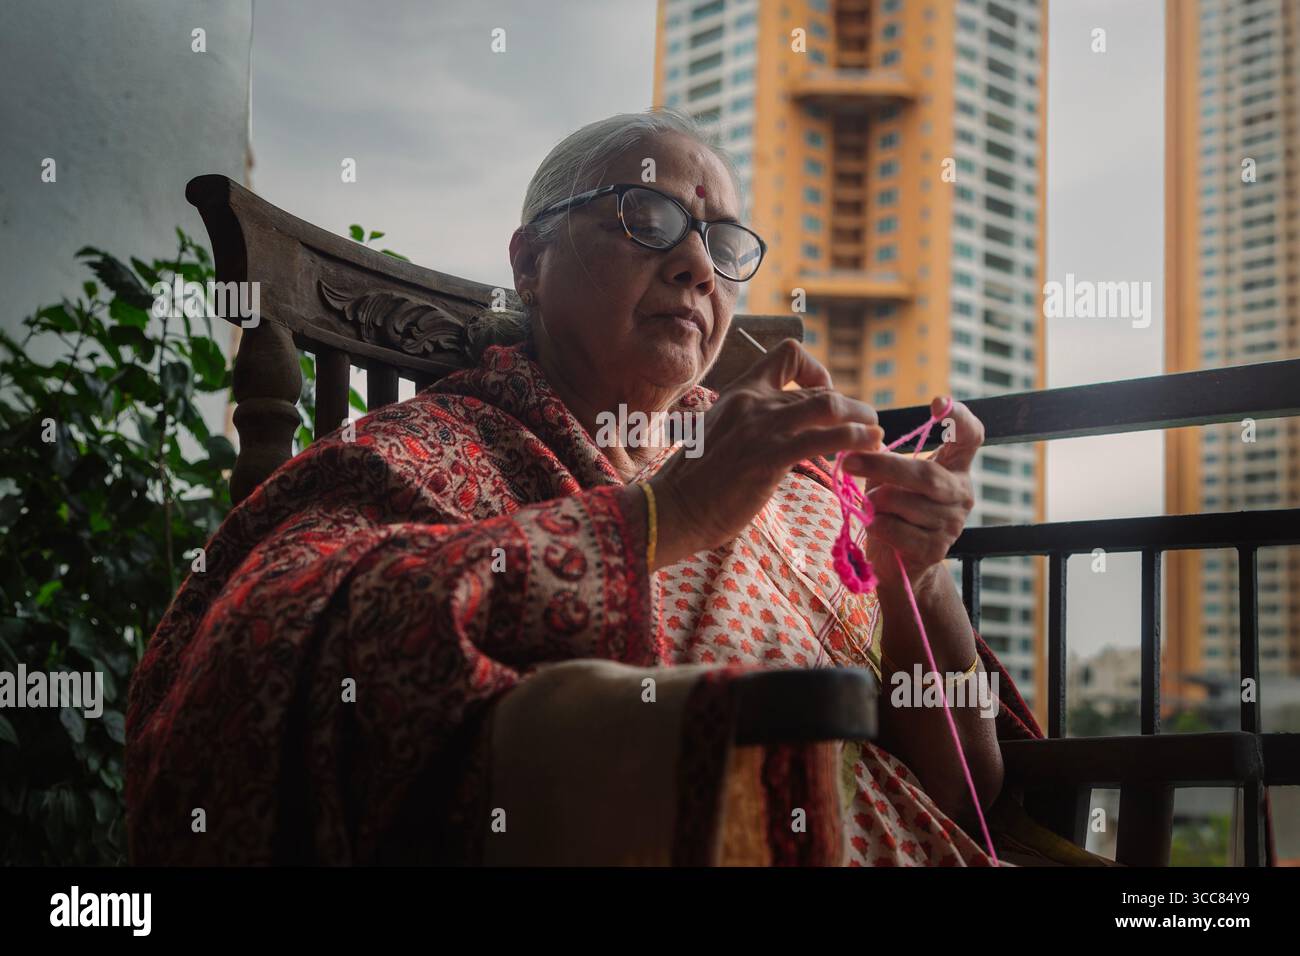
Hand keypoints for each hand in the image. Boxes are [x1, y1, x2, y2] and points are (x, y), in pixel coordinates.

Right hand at [649, 339, 883, 568]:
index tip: (823, 397)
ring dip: (861, 418)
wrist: (671, 509)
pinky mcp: (769, 457)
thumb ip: (749, 427)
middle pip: (817, 391)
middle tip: (865, 430)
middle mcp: (751, 403)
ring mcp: (760, 429)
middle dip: (851, 410)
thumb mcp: (720, 437)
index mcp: (739, 393)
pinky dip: (855, 438)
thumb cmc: (694, 484)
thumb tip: (779, 434)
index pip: (787, 354)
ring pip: (828, 406)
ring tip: (875, 434)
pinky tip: (869, 445)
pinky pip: (824, 438)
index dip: (816, 371)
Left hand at [840, 396, 983, 589]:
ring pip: (906, 503)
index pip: (971, 437)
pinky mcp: (935, 549)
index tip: (936, 404)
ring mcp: (952, 524)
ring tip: (868, 504)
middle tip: (848, 462)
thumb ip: (884, 456)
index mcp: (956, 468)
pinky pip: (897, 529)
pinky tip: (873, 523)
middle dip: (883, 466)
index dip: (959, 418)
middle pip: (926, 474)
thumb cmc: (893, 509)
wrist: (897, 560)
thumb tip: (859, 438)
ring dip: (876, 501)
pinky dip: (877, 524)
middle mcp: (962, 493)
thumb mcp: (891, 477)